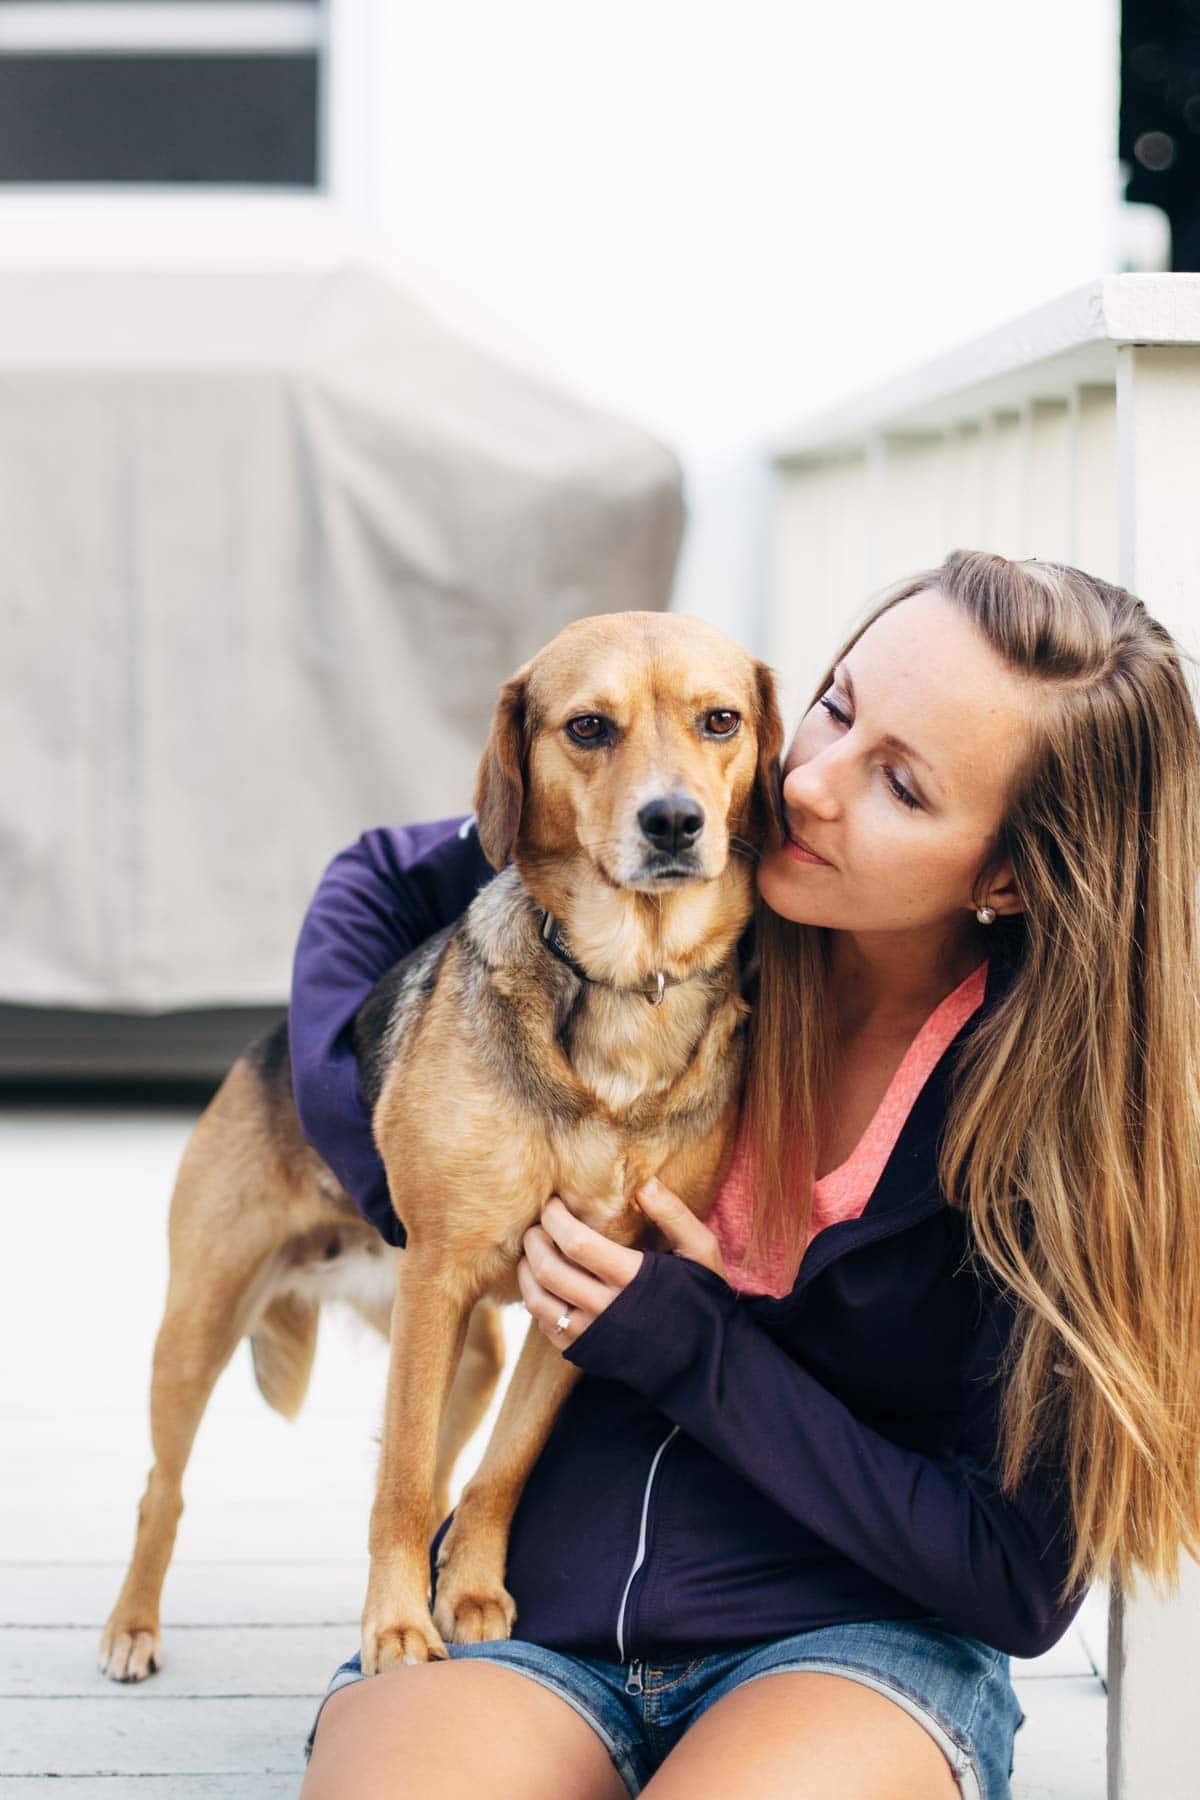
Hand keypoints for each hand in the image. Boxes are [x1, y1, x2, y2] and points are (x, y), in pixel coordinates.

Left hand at [517, 1178, 728, 1349]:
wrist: (705, 1362)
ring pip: (538, 1301)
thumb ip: (674, 1215)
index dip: (556, 1218)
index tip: (554, 1203)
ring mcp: (592, 1335)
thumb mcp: (701, 1251)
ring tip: (532, 1251)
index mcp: (634, 1279)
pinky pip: (545, 1326)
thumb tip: (645, 1183)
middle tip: (537, 1224)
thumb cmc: (702, 1298)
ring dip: (527, 1271)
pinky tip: (545, 1283)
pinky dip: (537, 1300)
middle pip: (548, 1270)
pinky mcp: (584, 1353)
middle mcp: (607, 1309)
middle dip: (534, 1240)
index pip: (577, 1243)